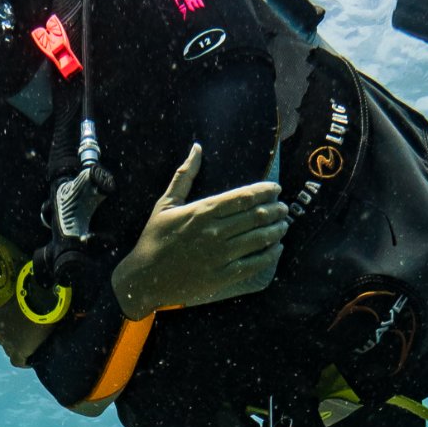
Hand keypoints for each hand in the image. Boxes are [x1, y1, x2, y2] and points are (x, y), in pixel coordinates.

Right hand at [110, 144, 287, 320]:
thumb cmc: (154, 238)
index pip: (244, 196)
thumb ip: (184, 175)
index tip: (276, 188)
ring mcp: (220, 256)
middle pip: (257, 216)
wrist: (144, 278)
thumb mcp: (165, 203)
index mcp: (202, 211)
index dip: (265, 191)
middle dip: (276, 210)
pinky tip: (276, 248)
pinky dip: (270, 255)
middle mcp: (214, 232)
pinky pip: (255, 264)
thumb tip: (197, 148)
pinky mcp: (222, 277)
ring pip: (260, 239)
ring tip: (283, 225)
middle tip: (283, 208)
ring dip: (277, 230)